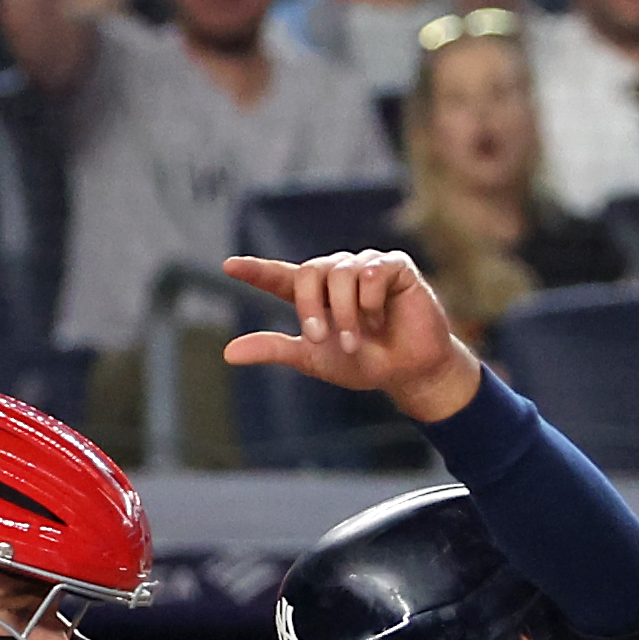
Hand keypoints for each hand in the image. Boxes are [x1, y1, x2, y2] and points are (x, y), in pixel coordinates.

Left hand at [220, 247, 480, 418]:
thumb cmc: (365, 363)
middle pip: (309, 272)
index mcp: (314, 295)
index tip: (229, 267)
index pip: (280, 277)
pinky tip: (382, 319)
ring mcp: (365, 266)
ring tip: (360, 338)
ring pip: (341, 273)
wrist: (410, 373)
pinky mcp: (395, 266)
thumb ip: (275, 349)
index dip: (256, 271)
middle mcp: (337, 274)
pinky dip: (372, 302)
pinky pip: (372, 272)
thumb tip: (228, 353)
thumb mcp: (314, 359)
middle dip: (311, 308)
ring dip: (347, 314)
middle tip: (320, 339)